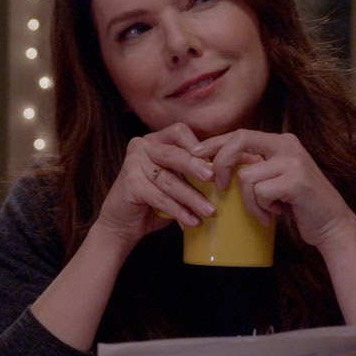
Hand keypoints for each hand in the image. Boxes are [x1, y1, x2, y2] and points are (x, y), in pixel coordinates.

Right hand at [95, 122, 217, 246]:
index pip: (180, 132)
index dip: (200, 145)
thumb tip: (232, 168)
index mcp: (155, 140)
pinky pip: (159, 197)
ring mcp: (132, 164)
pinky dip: (178, 211)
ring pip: (168, 180)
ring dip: (192, 197)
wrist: (123, 222)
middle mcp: (141, 147)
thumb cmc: (155, 199)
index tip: (218, 162)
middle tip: (214, 179)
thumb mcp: (176, 178)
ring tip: (210, 211)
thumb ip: (193, 170)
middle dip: (195, 166)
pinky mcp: (129, 184)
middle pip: (173, 154)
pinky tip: (192, 221)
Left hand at [191, 130, 355, 248]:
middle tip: (218, 187)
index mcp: (280, 142)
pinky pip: (259, 193)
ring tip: (266, 210)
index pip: (239, 134)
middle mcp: (288, 145)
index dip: (214, 143)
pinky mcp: (297, 180)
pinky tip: (277, 213)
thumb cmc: (295, 204)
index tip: (193, 154)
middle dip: (220, 164)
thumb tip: (210, 164)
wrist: (331, 224)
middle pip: (239, 141)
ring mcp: (294, 161)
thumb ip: (250, 167)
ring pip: (246, 176)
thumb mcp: (271, 179)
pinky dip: (261, 209)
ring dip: (249, 201)